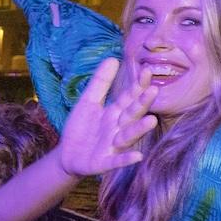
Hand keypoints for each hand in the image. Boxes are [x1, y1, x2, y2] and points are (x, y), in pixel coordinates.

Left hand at [55, 58, 157, 177]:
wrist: (67, 155)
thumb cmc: (82, 127)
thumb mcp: (88, 102)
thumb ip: (101, 83)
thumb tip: (113, 58)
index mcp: (115, 112)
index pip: (129, 97)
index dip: (137, 86)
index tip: (147, 71)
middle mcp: (118, 128)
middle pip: (132, 115)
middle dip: (142, 104)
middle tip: (153, 91)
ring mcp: (113, 145)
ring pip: (128, 136)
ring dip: (139, 129)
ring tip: (151, 121)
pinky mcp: (104, 162)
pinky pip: (117, 160)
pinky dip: (126, 159)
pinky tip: (137, 156)